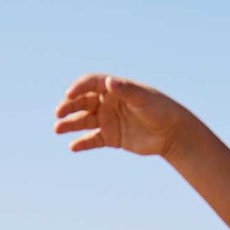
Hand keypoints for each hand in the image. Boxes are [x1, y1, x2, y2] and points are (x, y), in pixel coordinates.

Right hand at [54, 74, 189, 156]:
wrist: (171, 133)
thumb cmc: (160, 110)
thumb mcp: (143, 99)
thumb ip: (126, 90)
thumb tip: (110, 81)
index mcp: (115, 89)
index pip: (91, 84)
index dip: (79, 88)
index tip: (69, 95)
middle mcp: (109, 103)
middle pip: (83, 102)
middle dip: (69, 107)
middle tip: (58, 114)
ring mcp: (109, 120)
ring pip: (84, 121)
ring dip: (70, 124)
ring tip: (58, 129)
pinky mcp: (111, 138)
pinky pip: (93, 140)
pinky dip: (82, 143)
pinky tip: (73, 147)